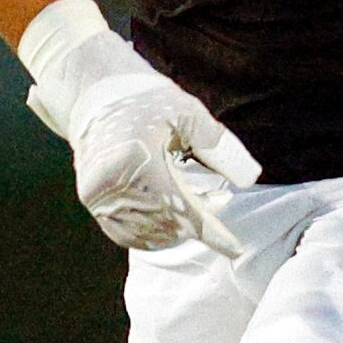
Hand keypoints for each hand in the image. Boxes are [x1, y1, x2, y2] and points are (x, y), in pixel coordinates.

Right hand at [20, 0, 260, 254]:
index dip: (212, 234)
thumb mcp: (190, 114)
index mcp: (139, 162)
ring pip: (148, 234)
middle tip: (219, 198)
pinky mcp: (92, 201)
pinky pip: (126, 233)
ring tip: (195, 200)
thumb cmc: (149, 100)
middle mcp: (114, 185)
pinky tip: (169, 213)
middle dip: (198, 219)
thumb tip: (250, 179)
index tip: (236, 249)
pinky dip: (152, 231)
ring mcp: (99, 197)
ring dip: (177, 227)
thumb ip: (220, 147)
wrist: (96, 92)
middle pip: (168, 224)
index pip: (182, 211)